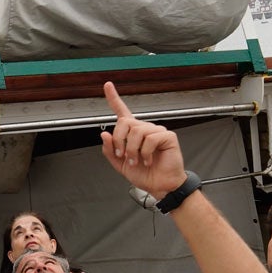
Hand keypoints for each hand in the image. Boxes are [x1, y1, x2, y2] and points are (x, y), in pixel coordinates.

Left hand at [100, 82, 186, 197]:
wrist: (159, 186)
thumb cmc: (144, 174)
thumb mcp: (120, 165)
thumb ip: (110, 150)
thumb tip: (104, 135)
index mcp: (132, 133)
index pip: (122, 112)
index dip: (114, 98)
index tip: (107, 85)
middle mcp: (144, 129)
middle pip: (125, 122)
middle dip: (119, 141)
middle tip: (123, 155)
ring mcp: (156, 131)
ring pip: (137, 131)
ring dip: (132, 150)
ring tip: (137, 161)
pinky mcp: (167, 137)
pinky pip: (150, 138)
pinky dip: (145, 152)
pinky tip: (149, 160)